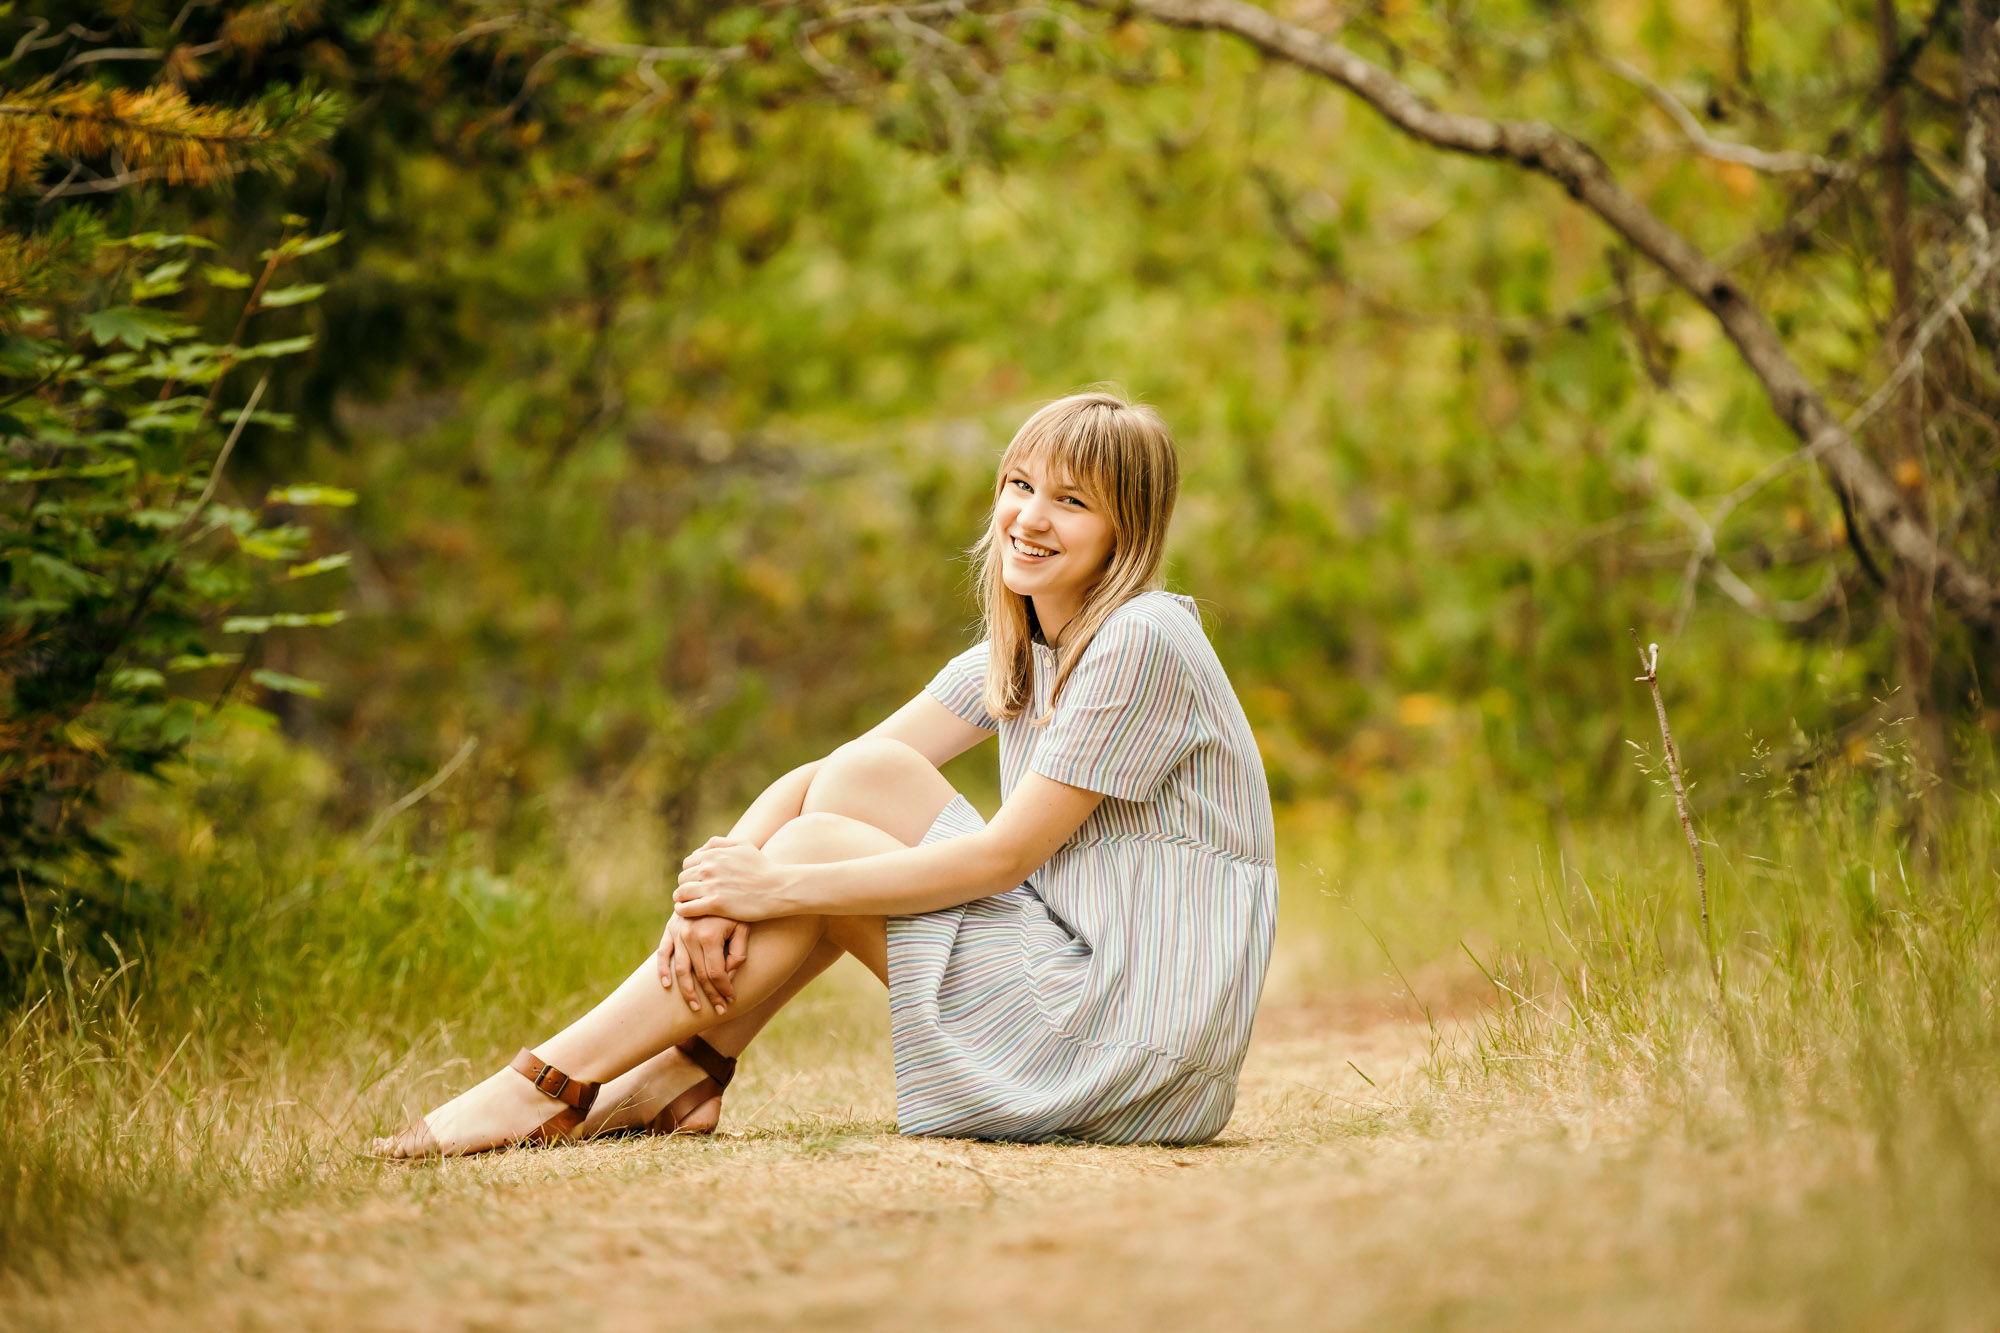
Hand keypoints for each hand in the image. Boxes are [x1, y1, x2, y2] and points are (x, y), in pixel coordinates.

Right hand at [657, 912, 749, 1013]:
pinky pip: (663, 953)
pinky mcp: (670, 929)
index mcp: (709, 935)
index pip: (717, 973)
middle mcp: (690, 935)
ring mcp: (678, 932)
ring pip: (681, 969)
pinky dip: (663, 970)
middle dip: (710, 995)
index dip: (724, 989)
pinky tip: (667, 985)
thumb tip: (727, 975)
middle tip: (719, 1010)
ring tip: (695, 1007)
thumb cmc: (736, 907)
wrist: (718, 881)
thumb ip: (738, 952)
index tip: (731, 1000)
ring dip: (687, 991)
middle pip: (700, 975)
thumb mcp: (744, 926)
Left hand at [674, 835, 793, 921]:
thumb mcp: (744, 845)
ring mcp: (711, 886)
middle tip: (693, 896)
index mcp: (714, 854)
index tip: (697, 883)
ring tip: (688, 905)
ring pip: (681, 893)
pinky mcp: (715, 904)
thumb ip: (720, 843)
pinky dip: (683, 911)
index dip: (691, 874)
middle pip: (683, 878)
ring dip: (682, 899)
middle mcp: (709, 868)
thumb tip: (701, 849)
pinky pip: (686, 908)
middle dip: (687, 886)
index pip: (688, 864)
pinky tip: (688, 914)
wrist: (778, 888)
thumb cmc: (763, 868)